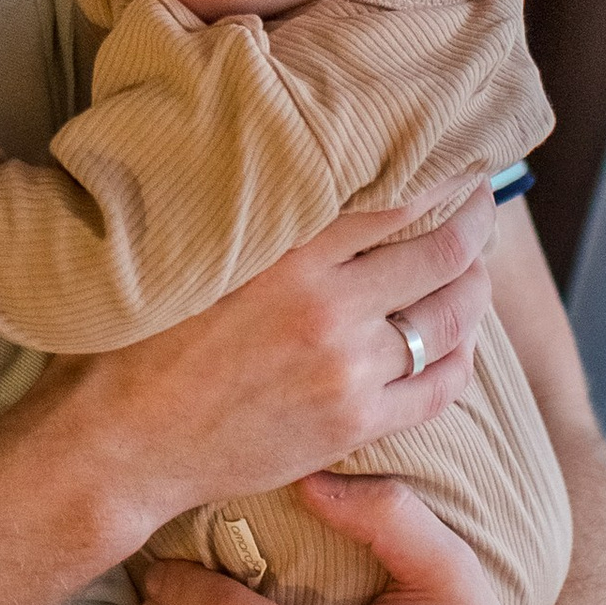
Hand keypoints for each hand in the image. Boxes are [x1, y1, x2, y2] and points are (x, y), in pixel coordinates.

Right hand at [51, 181, 497, 563]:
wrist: (122, 441)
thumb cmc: (143, 340)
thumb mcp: (198, 256)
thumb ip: (264, 222)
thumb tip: (318, 176)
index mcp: (289, 255)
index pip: (398, 200)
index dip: (443, 178)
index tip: (457, 162)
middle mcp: (329, 308)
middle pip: (440, 253)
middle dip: (474, 224)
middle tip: (482, 204)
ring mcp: (348, 370)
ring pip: (449, 319)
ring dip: (474, 287)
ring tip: (476, 268)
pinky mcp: (354, 424)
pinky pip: (439, 387)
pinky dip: (461, 357)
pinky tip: (461, 341)